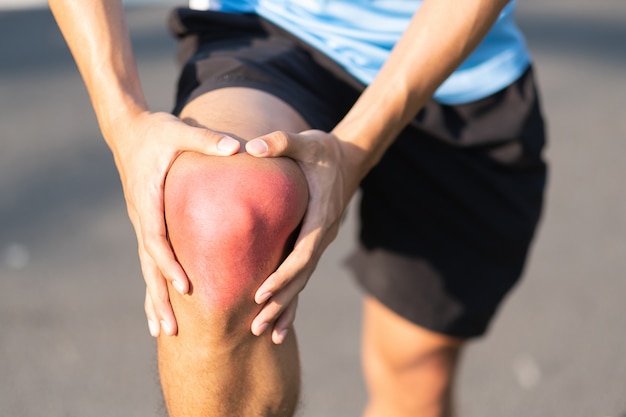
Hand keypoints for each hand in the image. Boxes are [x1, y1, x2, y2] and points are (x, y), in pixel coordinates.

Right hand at [108, 111, 239, 336]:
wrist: (129, 130)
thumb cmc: (157, 131)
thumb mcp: (180, 131)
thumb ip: (208, 140)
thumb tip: (238, 147)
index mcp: (148, 200)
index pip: (157, 240)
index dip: (170, 264)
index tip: (185, 287)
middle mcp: (142, 217)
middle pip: (148, 266)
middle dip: (159, 298)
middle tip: (169, 330)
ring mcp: (142, 223)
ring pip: (147, 269)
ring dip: (154, 300)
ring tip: (162, 331)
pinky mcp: (148, 224)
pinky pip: (151, 260)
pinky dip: (155, 284)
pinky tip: (161, 305)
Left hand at [245, 129, 363, 343]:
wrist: (350, 158)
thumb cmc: (323, 149)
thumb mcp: (305, 141)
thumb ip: (280, 142)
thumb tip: (250, 148)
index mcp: (321, 217)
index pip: (301, 254)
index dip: (283, 276)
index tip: (260, 294)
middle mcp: (323, 235)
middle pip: (302, 278)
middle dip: (281, 303)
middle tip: (257, 328)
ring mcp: (321, 242)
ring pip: (303, 282)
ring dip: (287, 308)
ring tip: (268, 335)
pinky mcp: (315, 243)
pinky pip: (303, 275)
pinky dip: (293, 297)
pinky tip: (282, 319)